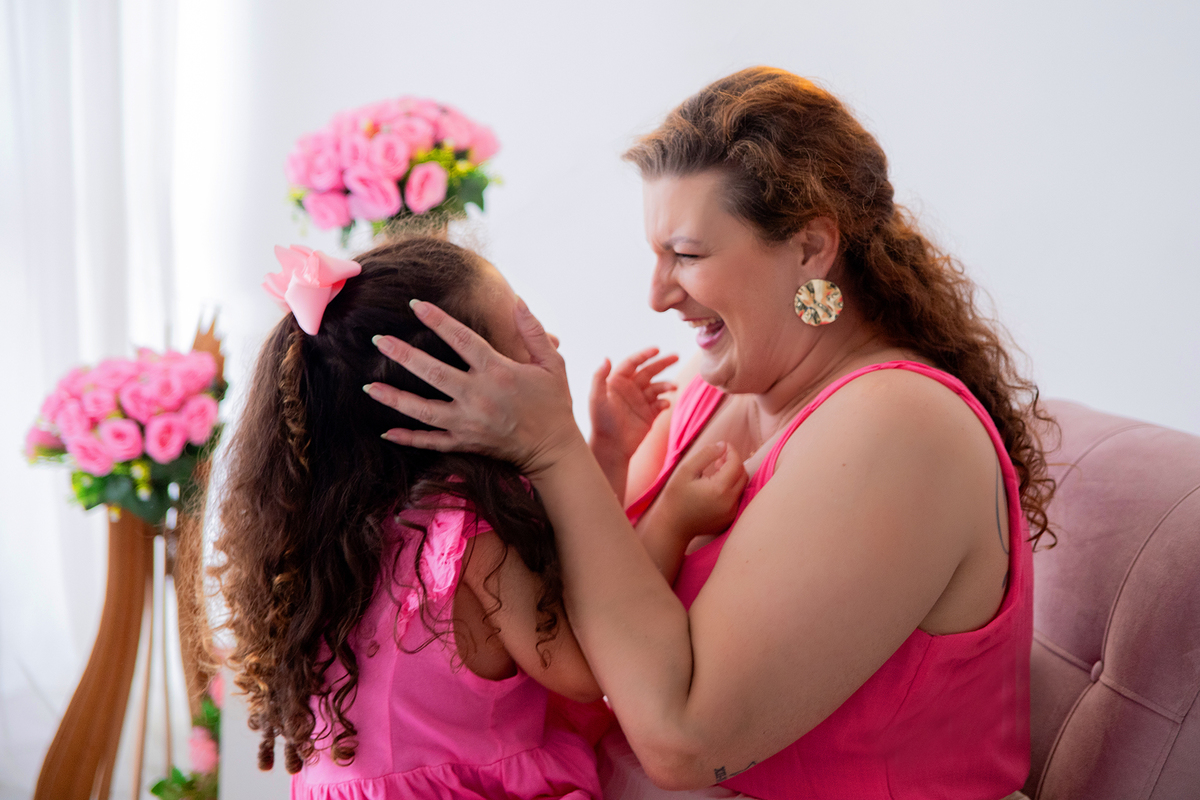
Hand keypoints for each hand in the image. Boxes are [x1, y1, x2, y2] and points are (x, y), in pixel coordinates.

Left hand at [365, 298, 582, 473]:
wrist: (553, 449)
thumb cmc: (554, 403)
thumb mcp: (552, 363)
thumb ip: (533, 331)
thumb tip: (517, 300)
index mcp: (498, 372)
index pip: (461, 339)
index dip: (438, 319)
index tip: (416, 305)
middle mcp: (478, 396)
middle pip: (432, 372)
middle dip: (403, 354)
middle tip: (378, 339)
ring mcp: (468, 422)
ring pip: (423, 409)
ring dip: (394, 397)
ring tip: (369, 386)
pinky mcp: (465, 442)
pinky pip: (431, 441)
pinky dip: (408, 438)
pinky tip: (386, 431)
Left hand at [588, 348, 677, 461]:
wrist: (611, 447)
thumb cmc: (600, 422)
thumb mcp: (596, 398)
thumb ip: (599, 377)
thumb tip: (606, 357)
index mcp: (618, 381)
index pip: (632, 363)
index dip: (644, 355)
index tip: (657, 349)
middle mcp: (631, 388)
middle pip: (649, 370)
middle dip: (663, 363)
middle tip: (677, 356)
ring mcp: (641, 401)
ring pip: (657, 386)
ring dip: (666, 384)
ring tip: (673, 386)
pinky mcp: (650, 414)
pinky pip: (661, 403)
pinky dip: (665, 401)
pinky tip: (664, 404)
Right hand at [658, 441, 747, 542]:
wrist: (672, 526)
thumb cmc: (676, 497)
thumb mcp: (686, 471)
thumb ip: (706, 455)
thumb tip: (723, 445)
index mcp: (719, 488)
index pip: (736, 463)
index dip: (731, 451)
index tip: (722, 446)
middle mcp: (730, 502)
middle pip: (743, 474)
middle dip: (734, 463)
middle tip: (718, 460)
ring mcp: (731, 512)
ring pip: (742, 486)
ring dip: (734, 476)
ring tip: (717, 472)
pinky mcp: (729, 519)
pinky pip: (737, 498)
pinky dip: (731, 489)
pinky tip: (716, 487)